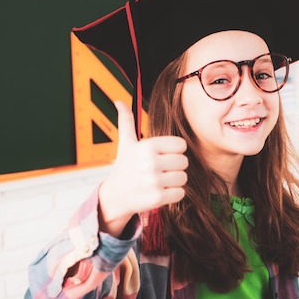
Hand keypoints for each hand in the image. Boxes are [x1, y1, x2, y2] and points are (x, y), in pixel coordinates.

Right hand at [98, 100, 187, 236]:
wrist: (114, 197)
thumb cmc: (124, 167)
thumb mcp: (126, 143)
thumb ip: (126, 121)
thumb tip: (118, 101)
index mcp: (148, 145)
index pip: (181, 145)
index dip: (173, 152)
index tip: (161, 157)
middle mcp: (151, 162)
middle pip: (184, 162)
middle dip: (174, 168)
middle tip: (159, 172)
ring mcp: (154, 181)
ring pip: (184, 178)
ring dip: (174, 182)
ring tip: (159, 182)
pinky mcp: (157, 198)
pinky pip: (181, 194)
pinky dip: (173, 195)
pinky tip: (160, 193)